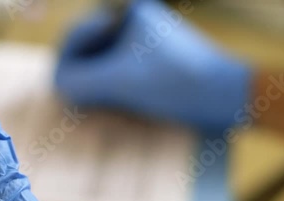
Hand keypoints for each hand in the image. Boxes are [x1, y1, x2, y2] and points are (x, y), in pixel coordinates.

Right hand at [55, 0, 251, 130]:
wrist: (224, 96)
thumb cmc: (173, 82)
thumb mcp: (119, 80)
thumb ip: (78, 80)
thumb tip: (58, 85)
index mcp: (124, 12)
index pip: (75, 35)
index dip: (65, 63)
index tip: (65, 89)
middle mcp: (131, 21)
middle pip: (87, 49)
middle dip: (81, 74)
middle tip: (80, 100)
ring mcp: (141, 42)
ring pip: (101, 63)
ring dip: (94, 84)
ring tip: (95, 105)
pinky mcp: (149, 61)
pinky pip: (117, 72)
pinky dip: (109, 88)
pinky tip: (112, 105)